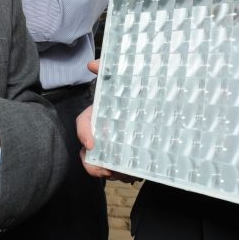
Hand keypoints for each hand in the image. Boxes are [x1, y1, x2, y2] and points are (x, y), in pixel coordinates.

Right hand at [76, 60, 137, 182]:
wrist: (155, 109)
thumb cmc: (131, 96)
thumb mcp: (119, 81)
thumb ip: (107, 70)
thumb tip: (92, 64)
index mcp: (97, 117)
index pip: (83, 124)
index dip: (84, 134)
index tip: (91, 144)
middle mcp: (100, 135)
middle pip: (88, 155)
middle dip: (95, 166)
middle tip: (109, 169)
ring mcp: (111, 150)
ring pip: (105, 167)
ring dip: (114, 172)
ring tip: (128, 172)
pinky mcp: (124, 161)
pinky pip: (121, 173)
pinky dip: (126, 175)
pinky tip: (136, 172)